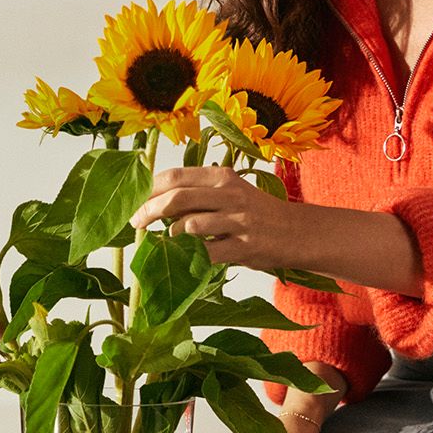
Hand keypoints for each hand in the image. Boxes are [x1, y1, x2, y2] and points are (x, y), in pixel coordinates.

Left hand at [130, 166, 304, 271]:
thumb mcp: (230, 192)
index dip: (149, 188)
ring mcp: (238, 222)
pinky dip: (191, 257)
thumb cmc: (256, 213)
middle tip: (136, 223)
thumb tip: (155, 201)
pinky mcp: (244, 248)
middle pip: (177, 198)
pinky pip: (207, 253)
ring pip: (189, 226)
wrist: (298, 233)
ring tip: (171, 241)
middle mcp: (230, 195)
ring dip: (173, 236)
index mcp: (222, 177)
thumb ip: (198, 195)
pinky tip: (189, 257)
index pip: (176, 176)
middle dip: (149, 211)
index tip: (134, 200)